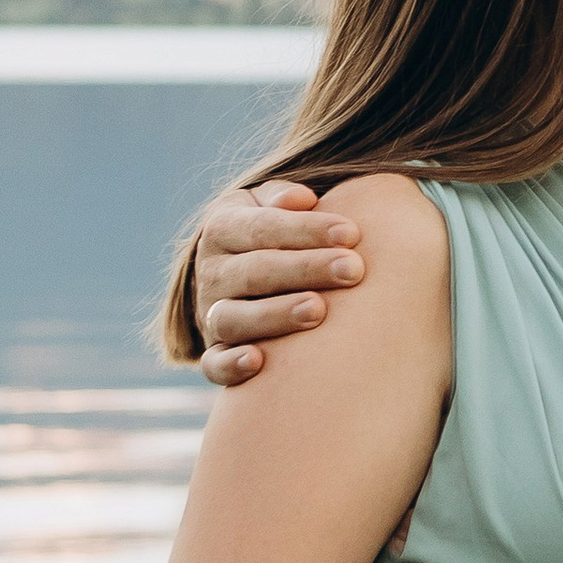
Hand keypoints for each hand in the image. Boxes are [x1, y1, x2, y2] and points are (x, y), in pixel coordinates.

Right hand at [197, 181, 365, 387]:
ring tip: (319, 310)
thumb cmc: (278, 232)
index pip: (262, 227)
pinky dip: (231, 365)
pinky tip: (259, 362)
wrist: (246, 271)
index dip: (306, 229)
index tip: (351, 234)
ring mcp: (209, 315)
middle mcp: (211, 272)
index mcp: (223, 227)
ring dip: (276, 315)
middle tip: (352, 270)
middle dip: (306, 269)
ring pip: (233, 318)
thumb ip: (283, 198)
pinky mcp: (214, 353)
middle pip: (255, 271)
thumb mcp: (272, 204)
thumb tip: (301, 199)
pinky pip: (213, 364)